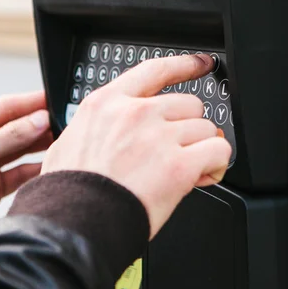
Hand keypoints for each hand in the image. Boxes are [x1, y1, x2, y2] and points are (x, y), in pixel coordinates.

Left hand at [0, 92, 52, 253]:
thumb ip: (9, 137)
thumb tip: (38, 120)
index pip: (2, 107)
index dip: (29, 103)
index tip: (53, 99)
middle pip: (14, 127)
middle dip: (38, 124)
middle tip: (63, 121)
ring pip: (20, 149)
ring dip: (40, 145)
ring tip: (61, 139)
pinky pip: (20, 173)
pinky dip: (35, 169)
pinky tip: (50, 163)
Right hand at [42, 54, 231, 239]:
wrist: (75, 224)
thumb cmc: (70, 192)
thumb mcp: (70, 141)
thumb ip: (100, 127)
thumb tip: (115, 134)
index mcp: (107, 103)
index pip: (155, 70)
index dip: (184, 65)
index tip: (200, 64)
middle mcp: (135, 113)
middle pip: (189, 103)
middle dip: (189, 128)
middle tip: (179, 151)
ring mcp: (158, 136)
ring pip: (205, 128)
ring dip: (201, 148)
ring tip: (186, 170)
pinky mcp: (178, 164)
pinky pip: (218, 150)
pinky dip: (217, 164)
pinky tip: (204, 175)